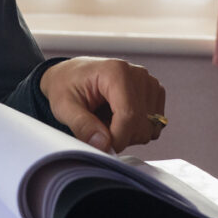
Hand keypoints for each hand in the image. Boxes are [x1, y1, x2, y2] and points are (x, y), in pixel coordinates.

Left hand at [39, 57, 165, 152]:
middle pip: (141, 124)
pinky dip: (135, 129)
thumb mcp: (63, 105)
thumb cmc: (65, 84)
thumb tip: (103, 144)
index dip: (117, 138)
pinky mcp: (154, 94)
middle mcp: (137, 74)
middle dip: (119, 136)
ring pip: (149, 128)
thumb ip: (82, 125)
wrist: (69, 75)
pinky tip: (117, 117)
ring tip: (106, 118)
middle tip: (97, 125)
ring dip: (127, 133)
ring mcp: (149, 83)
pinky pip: (153, 126)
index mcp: (115, 71)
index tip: (103, 146)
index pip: (129, 115)